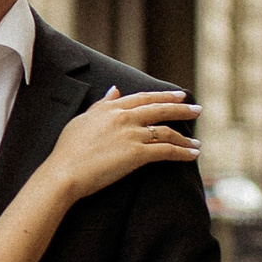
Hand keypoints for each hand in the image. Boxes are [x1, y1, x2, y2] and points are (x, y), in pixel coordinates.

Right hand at [49, 88, 197, 201]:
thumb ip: (102, 105)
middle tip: (197, 110)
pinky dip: (182, 152)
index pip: (144, 98)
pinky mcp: (137, 154)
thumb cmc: (68, 150)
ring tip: (197, 143)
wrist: (64, 172)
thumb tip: (116, 89)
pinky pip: (166, 151)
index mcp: (111, 108)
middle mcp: (124, 118)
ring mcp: (132, 135)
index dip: (163, 96)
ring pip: (166, 131)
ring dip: (185, 137)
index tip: (178, 96)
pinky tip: (193, 155)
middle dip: (181, 110)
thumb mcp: (82, 120)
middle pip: (160, 109)